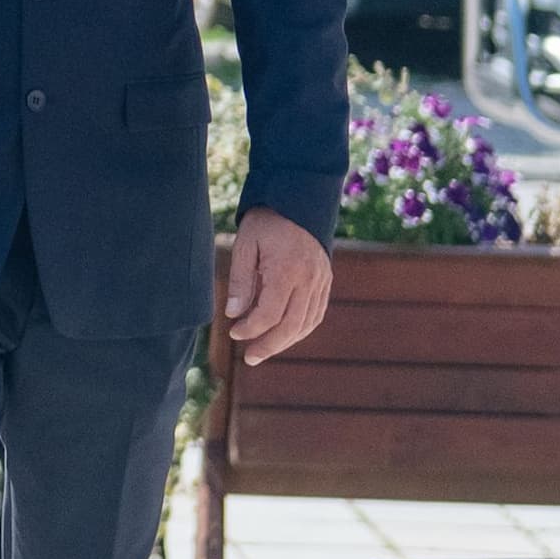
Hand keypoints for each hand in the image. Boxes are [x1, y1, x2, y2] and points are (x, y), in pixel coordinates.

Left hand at [223, 209, 331, 364]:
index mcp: (287, 270)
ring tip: (263, 350)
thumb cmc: (266, 222)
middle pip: (291, 326)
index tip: (233, 332)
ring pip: (307, 323)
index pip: (270, 314)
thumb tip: (233, 315)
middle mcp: (309, 279)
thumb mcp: (245, 245)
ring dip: (286, 342)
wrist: (298, 200)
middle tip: (250, 358)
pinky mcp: (326, 281)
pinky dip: (301, 329)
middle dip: (269, 346)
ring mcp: (321, 281)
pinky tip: (284, 335)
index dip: (251, 329)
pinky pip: (317, 313)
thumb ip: (241, 281)